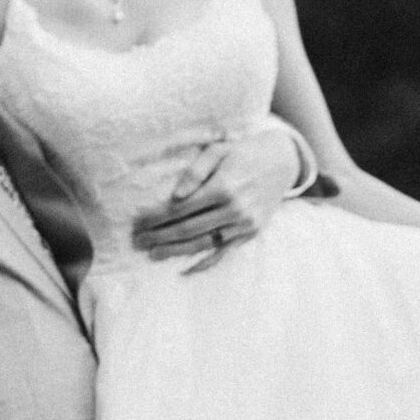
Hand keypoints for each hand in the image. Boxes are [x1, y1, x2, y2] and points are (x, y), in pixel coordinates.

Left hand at [131, 120, 299, 270]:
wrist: (281, 162)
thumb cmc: (243, 153)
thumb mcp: (218, 151)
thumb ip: (195, 171)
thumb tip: (175, 197)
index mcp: (223, 187)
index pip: (181, 208)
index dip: (157, 217)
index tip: (138, 223)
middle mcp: (234, 209)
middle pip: (188, 229)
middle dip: (160, 236)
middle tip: (138, 242)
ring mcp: (243, 224)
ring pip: (203, 243)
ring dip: (175, 251)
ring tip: (153, 254)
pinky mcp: (250, 234)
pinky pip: (223, 252)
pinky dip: (204, 263)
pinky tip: (185, 268)